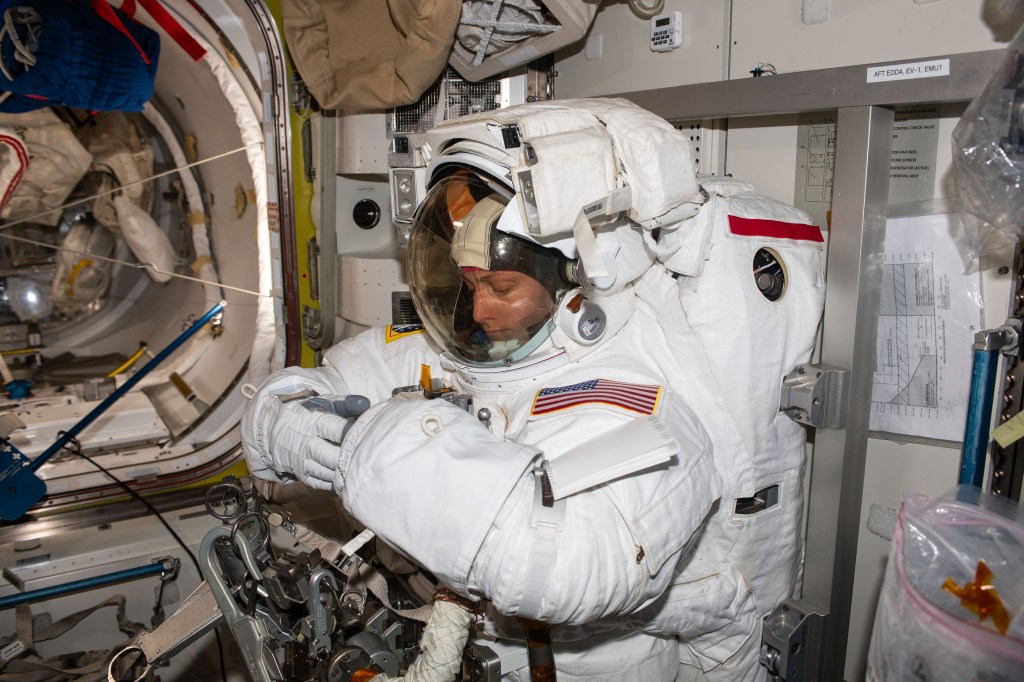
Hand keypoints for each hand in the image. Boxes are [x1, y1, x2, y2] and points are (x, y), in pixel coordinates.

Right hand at [242, 392, 369, 489]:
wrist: (276, 430)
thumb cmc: (309, 414)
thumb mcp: (325, 403)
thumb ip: (346, 403)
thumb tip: (366, 404)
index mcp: (315, 423)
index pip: (338, 430)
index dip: (354, 433)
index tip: (367, 433)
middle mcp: (308, 444)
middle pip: (333, 457)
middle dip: (350, 457)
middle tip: (365, 455)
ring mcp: (303, 462)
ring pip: (329, 473)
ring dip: (344, 472)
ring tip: (357, 466)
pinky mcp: (303, 476)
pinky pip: (322, 484)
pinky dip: (335, 483)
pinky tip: (345, 476)